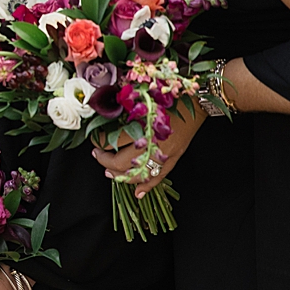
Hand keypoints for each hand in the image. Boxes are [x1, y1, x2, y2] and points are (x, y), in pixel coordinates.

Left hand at [91, 100, 206, 197]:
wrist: (196, 102)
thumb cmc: (170, 96)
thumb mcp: (144, 99)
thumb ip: (126, 109)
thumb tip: (107, 115)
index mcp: (143, 128)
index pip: (113, 141)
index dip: (99, 141)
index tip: (93, 138)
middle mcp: (153, 144)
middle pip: (122, 162)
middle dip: (105, 161)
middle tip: (96, 154)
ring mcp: (164, 155)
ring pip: (137, 174)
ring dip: (120, 176)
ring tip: (109, 172)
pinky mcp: (174, 160)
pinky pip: (158, 178)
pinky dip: (147, 187)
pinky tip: (137, 193)